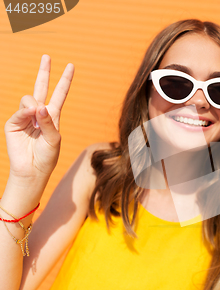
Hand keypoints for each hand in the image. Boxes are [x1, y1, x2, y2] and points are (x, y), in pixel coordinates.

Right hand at [4, 55, 73, 181]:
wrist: (33, 169)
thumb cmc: (47, 156)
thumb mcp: (55, 139)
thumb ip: (49, 122)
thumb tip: (38, 105)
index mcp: (53, 115)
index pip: (59, 93)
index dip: (65, 80)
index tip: (71, 66)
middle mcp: (39, 113)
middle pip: (42, 87)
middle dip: (44, 72)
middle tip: (47, 56)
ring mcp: (26, 116)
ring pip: (29, 98)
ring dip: (35, 106)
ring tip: (37, 120)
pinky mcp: (14, 122)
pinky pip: (20, 111)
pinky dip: (27, 113)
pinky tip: (31, 117)